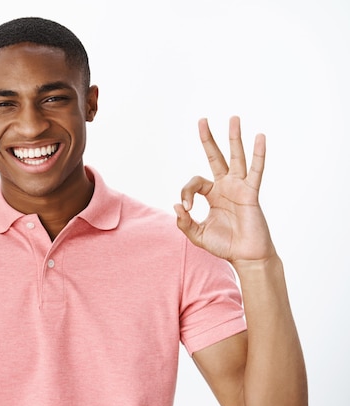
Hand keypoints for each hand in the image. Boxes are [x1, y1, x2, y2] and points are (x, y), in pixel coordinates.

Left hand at [174, 116, 275, 263]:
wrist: (246, 256)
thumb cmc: (224, 245)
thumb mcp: (198, 235)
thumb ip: (184, 223)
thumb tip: (176, 205)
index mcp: (212, 195)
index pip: (194, 182)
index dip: (186, 193)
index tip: (186, 209)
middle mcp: (225, 187)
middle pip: (215, 157)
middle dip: (208, 139)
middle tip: (202, 120)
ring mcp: (239, 188)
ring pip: (236, 157)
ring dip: (234, 137)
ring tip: (233, 118)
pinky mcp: (251, 193)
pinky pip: (256, 170)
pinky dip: (258, 154)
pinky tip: (260, 137)